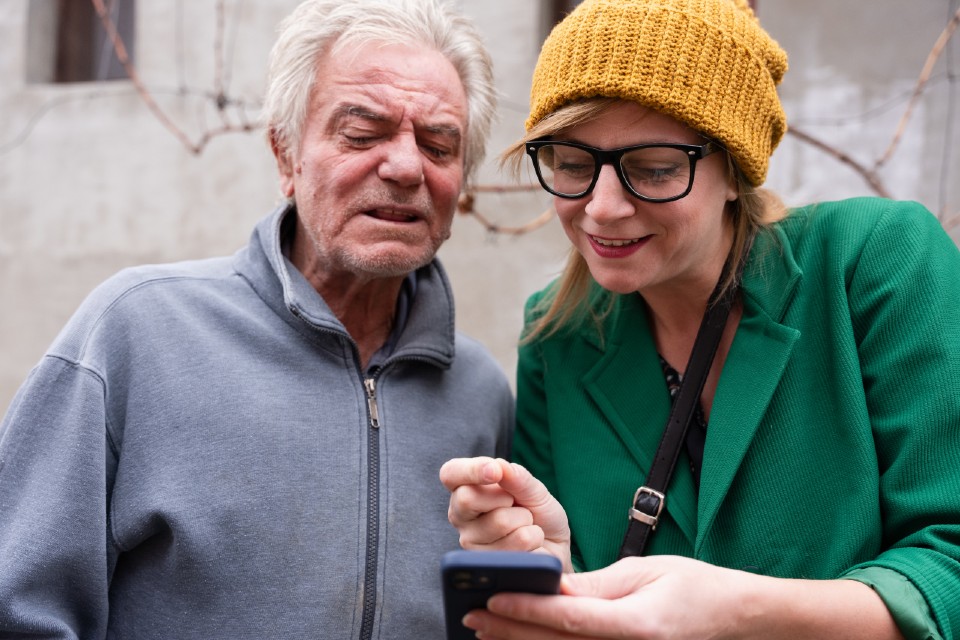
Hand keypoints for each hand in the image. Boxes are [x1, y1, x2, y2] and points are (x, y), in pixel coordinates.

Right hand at [439, 457, 571, 570]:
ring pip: (499, 521)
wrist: (554, 547)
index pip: (451, 473)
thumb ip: (516, 477)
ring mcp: (471, 542)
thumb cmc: (539, 514)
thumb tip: (498, 466)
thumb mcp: (534, 489)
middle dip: (505, 497)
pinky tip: (530, 543)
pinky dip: (533, 536)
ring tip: (526, 525)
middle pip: (466, 498)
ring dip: (525, 519)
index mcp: (466, 489)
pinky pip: (517, 541)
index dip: (470, 470)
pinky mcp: (487, 564)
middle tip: (516, 503)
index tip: (495, 470)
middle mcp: (461, 516)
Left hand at [461, 556, 904, 639]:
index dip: (524, 607)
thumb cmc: (697, 587)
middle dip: (510, 630)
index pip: (566, 617)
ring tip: (486, 632)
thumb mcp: (645, 573)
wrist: (741, 620)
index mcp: (635, 626)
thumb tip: (551, 588)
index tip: (490, 598)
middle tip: (471, 616)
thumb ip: (595, 586)